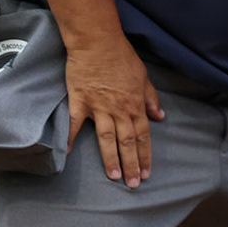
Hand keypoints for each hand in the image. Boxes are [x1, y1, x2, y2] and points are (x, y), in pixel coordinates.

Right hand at [65, 37, 163, 186]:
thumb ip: (151, 99)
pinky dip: (71, 139)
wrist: (98, 42)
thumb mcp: (144, 77)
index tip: (147, 173)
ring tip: (115, 177)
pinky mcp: (80, 102)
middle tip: (134, 184)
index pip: (144, 136)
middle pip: (128, 142)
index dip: (145, 156)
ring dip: (112, 159)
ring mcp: (99, 107)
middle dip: (132, 165)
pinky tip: (67, 154)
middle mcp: (120, 110)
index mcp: (136, 105)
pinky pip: (75, 124)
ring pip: (108, 139)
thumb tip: (160, 117)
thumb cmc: (122, 57)